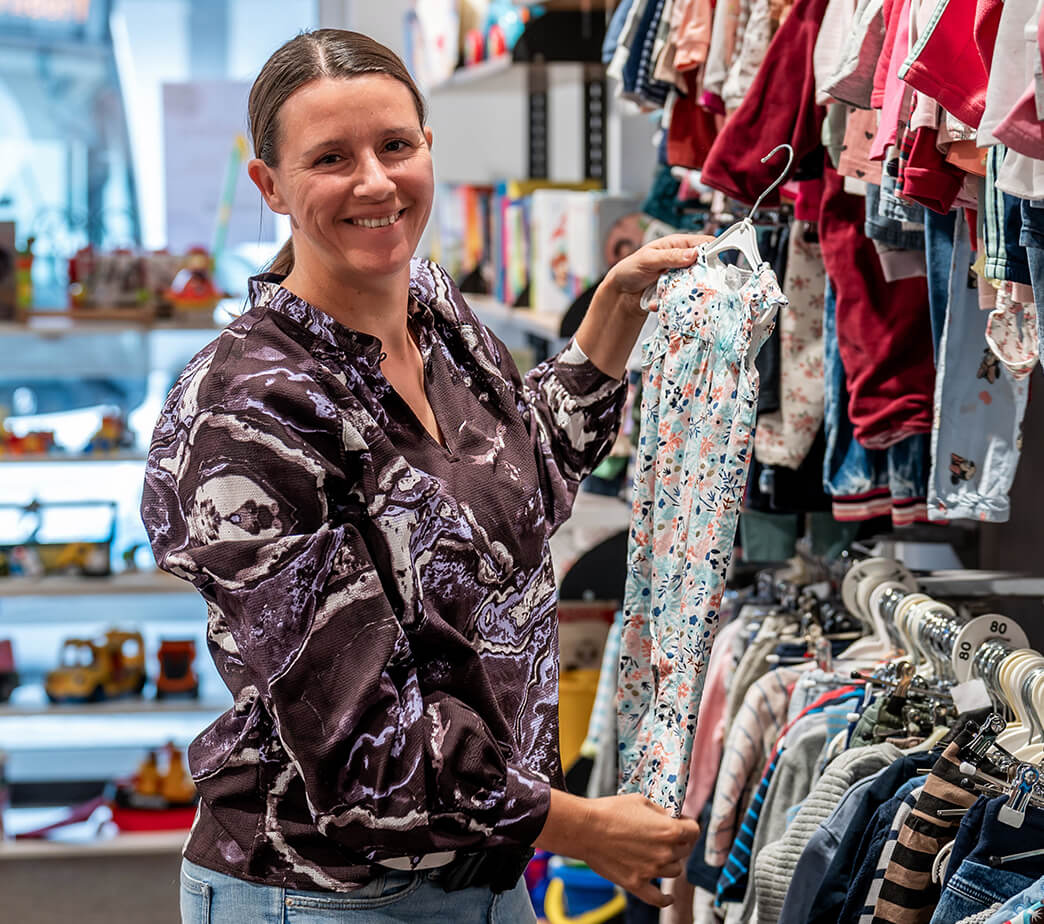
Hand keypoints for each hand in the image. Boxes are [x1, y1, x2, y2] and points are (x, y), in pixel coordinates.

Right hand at [534, 789, 701, 907]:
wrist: (585, 829)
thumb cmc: (610, 811)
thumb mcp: (640, 801)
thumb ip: (660, 812)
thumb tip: (669, 817)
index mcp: (669, 830)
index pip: (694, 831)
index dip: (688, 825)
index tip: (681, 823)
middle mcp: (665, 853)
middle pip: (684, 850)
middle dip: (677, 841)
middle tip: (662, 836)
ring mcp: (652, 871)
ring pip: (674, 871)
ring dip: (668, 862)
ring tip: (655, 854)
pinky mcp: (637, 884)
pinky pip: (659, 899)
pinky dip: (665, 899)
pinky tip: (668, 897)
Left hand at [603, 233, 715, 310]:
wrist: (621, 293)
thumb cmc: (630, 269)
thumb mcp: (648, 259)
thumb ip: (670, 256)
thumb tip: (692, 254)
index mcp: (677, 245)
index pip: (704, 243)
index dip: (714, 250)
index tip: (717, 262)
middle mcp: (682, 261)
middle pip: (705, 266)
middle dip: (703, 275)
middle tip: (696, 282)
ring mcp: (681, 278)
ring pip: (697, 284)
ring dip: (689, 290)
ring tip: (675, 292)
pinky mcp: (677, 293)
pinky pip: (684, 298)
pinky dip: (676, 301)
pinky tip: (661, 301)